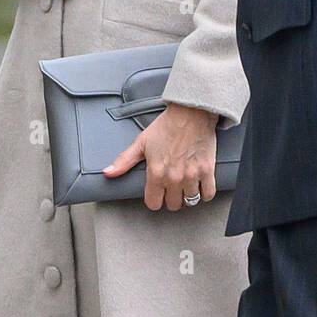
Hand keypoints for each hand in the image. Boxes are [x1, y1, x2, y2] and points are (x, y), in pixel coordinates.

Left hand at [103, 102, 219, 210]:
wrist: (191, 112)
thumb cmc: (166, 125)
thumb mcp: (141, 142)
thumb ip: (124, 161)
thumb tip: (108, 173)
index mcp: (156, 172)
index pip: (153, 204)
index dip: (154, 199)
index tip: (157, 192)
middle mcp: (173, 177)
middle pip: (173, 205)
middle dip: (171, 197)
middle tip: (172, 186)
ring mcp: (191, 175)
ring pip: (190, 201)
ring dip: (187, 195)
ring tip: (186, 184)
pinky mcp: (207, 171)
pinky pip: (208, 194)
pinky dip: (204, 192)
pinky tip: (200, 185)